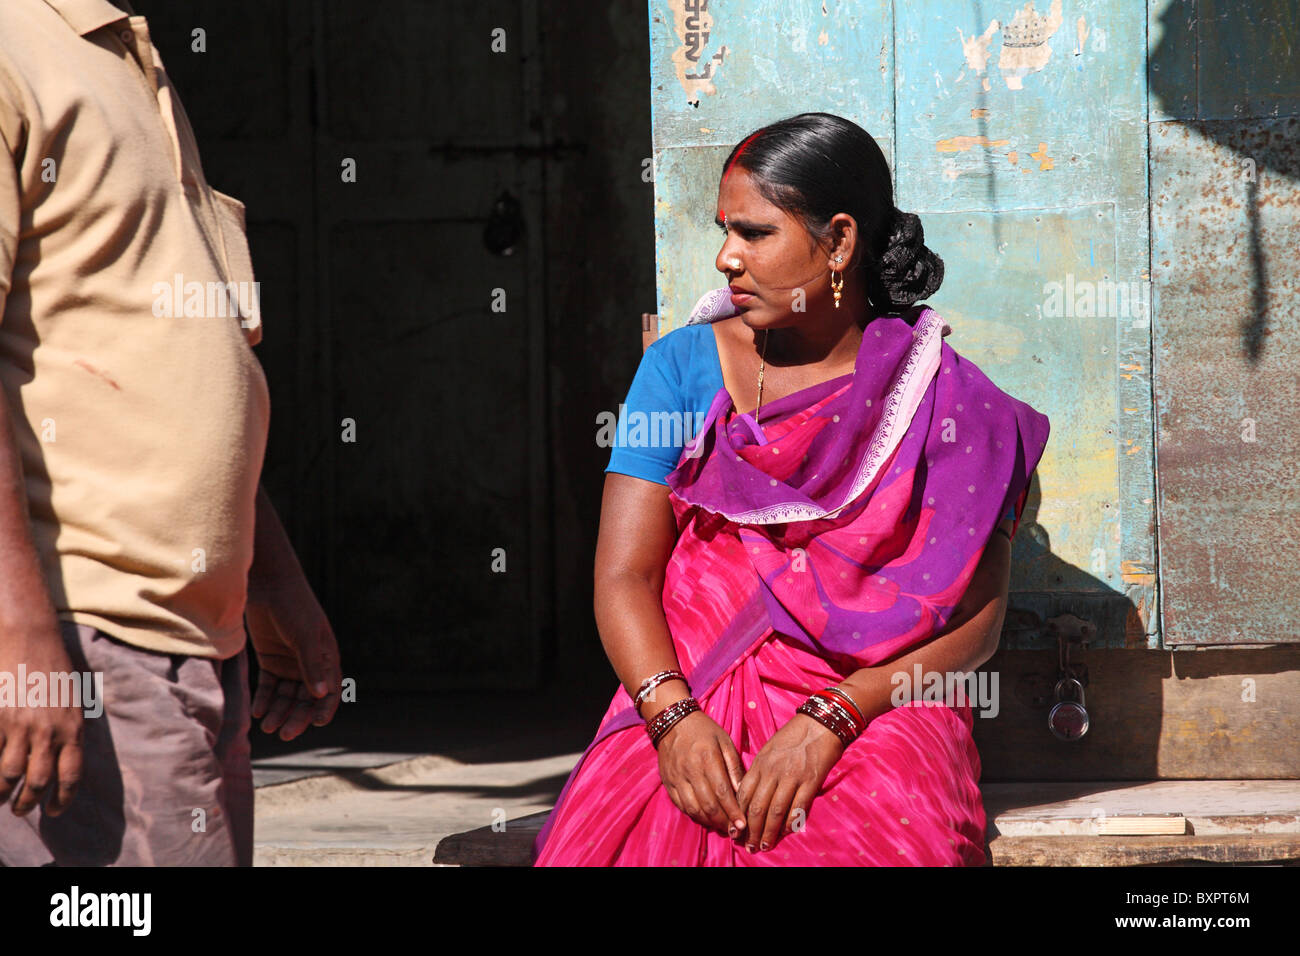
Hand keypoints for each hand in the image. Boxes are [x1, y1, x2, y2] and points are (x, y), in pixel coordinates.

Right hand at [0, 626, 83, 816]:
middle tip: (23, 809)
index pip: (71, 775)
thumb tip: (66, 757)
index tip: (54, 812)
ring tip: (2, 799)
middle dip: (30, 802)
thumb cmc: (54, 668)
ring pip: (10, 775)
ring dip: (4, 793)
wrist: (30, 638)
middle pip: (39, 781)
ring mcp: (21, 726)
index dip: (63, 799)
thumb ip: (70, 730)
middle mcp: (49, 731)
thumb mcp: (74, 700)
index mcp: (73, 728)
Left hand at [245, 588, 340, 740]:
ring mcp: (289, 662)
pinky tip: (256, 712)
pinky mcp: (270, 659)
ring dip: (278, 711)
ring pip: (286, 696)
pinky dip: (264, 699)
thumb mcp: (304, 635)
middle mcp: (310, 663)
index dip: (324, 709)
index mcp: (326, 657)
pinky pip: (269, 686)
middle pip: (306, 698)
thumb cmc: (293, 606)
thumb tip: (323, 694)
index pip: (330, 690)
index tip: (315, 725)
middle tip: (284, 733)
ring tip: (266, 726)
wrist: (267, 584)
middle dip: (296, 716)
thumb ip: (312, 664)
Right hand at [654, 705, 747, 837]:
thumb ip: (734, 767)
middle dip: (723, 821)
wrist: (673, 722)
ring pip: (693, 808)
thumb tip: (742, 793)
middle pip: (707, 804)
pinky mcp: (668, 782)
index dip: (733, 811)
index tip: (743, 825)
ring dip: (709, 822)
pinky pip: (681, 805)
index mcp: (707, 757)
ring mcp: (676, 777)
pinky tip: (705, 818)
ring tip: (722, 826)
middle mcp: (690, 769)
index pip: (722, 791)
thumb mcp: (725, 741)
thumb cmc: (704, 731)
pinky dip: (694, 815)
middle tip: (734, 831)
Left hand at [735, 713, 842, 852]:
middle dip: (751, 831)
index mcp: (760, 764)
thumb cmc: (793, 737)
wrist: (820, 723)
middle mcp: (773, 772)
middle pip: (757, 808)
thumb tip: (750, 796)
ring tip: (764, 846)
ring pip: (775, 812)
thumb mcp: (769, 751)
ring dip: (768, 833)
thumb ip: (759, 772)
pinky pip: (797, 808)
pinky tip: (785, 832)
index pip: (744, 796)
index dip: (738, 817)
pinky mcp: (811, 781)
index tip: (736, 831)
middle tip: (748, 846)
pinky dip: (790, 823)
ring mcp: (792, 777)